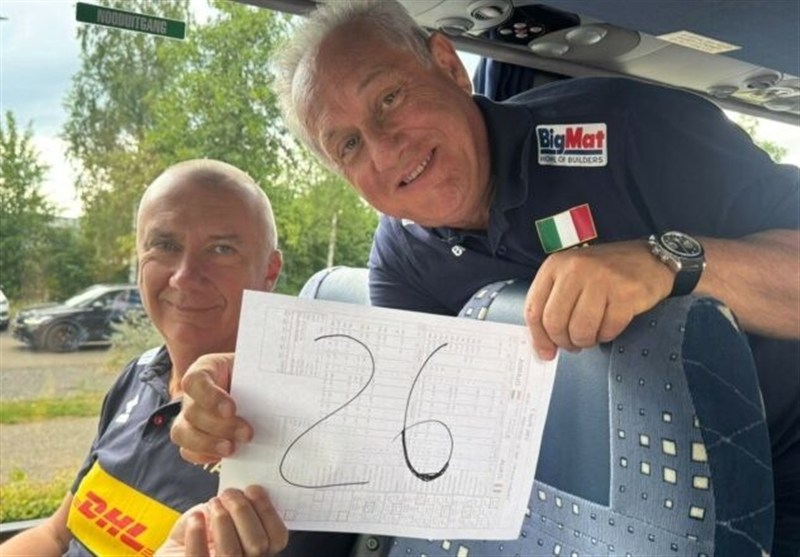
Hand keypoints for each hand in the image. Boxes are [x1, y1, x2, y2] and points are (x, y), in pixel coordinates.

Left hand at [156, 486, 288, 556]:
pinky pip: (199, 556)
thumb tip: (241, 491)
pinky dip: (197, 532)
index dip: (267, 511)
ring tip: (212, 503)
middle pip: (257, 544)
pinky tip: (195, 517)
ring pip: (231, 551)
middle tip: (227, 494)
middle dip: (242, 511)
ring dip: (221, 519)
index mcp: (259, 551)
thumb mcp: (224, 518)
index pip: (277, 538)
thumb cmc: (202, 533)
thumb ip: (236, 508)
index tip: (252, 488)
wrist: (175, 553)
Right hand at [171, 353, 253, 463]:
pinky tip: (222, 457)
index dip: (210, 397)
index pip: (195, 381)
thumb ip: (264, 379)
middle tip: (247, 434)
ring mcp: (188, 416)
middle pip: (192, 411)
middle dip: (221, 426)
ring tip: (232, 449)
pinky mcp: (192, 436)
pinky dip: (202, 456)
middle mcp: (192, 394)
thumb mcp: (257, 370)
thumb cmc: (253, 376)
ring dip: (208, 444)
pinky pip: (187, 450)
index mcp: (206, 370)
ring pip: (182, 432)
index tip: (232, 409)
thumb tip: (287, 393)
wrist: (254, 388)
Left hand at [524, 240, 672, 359]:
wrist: (649, 258)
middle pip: (554, 323)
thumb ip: (554, 303)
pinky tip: (608, 327)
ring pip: (580, 330)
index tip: (545, 352)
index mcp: (555, 265)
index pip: (534, 309)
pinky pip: (607, 330)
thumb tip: (543, 346)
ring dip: (585, 341)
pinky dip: (606, 336)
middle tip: (573, 344)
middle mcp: (575, 269)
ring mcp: (601, 280)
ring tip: (591, 336)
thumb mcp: (571, 276)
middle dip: (563, 342)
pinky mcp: (625, 293)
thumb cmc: (606, 272)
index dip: (538, 337)